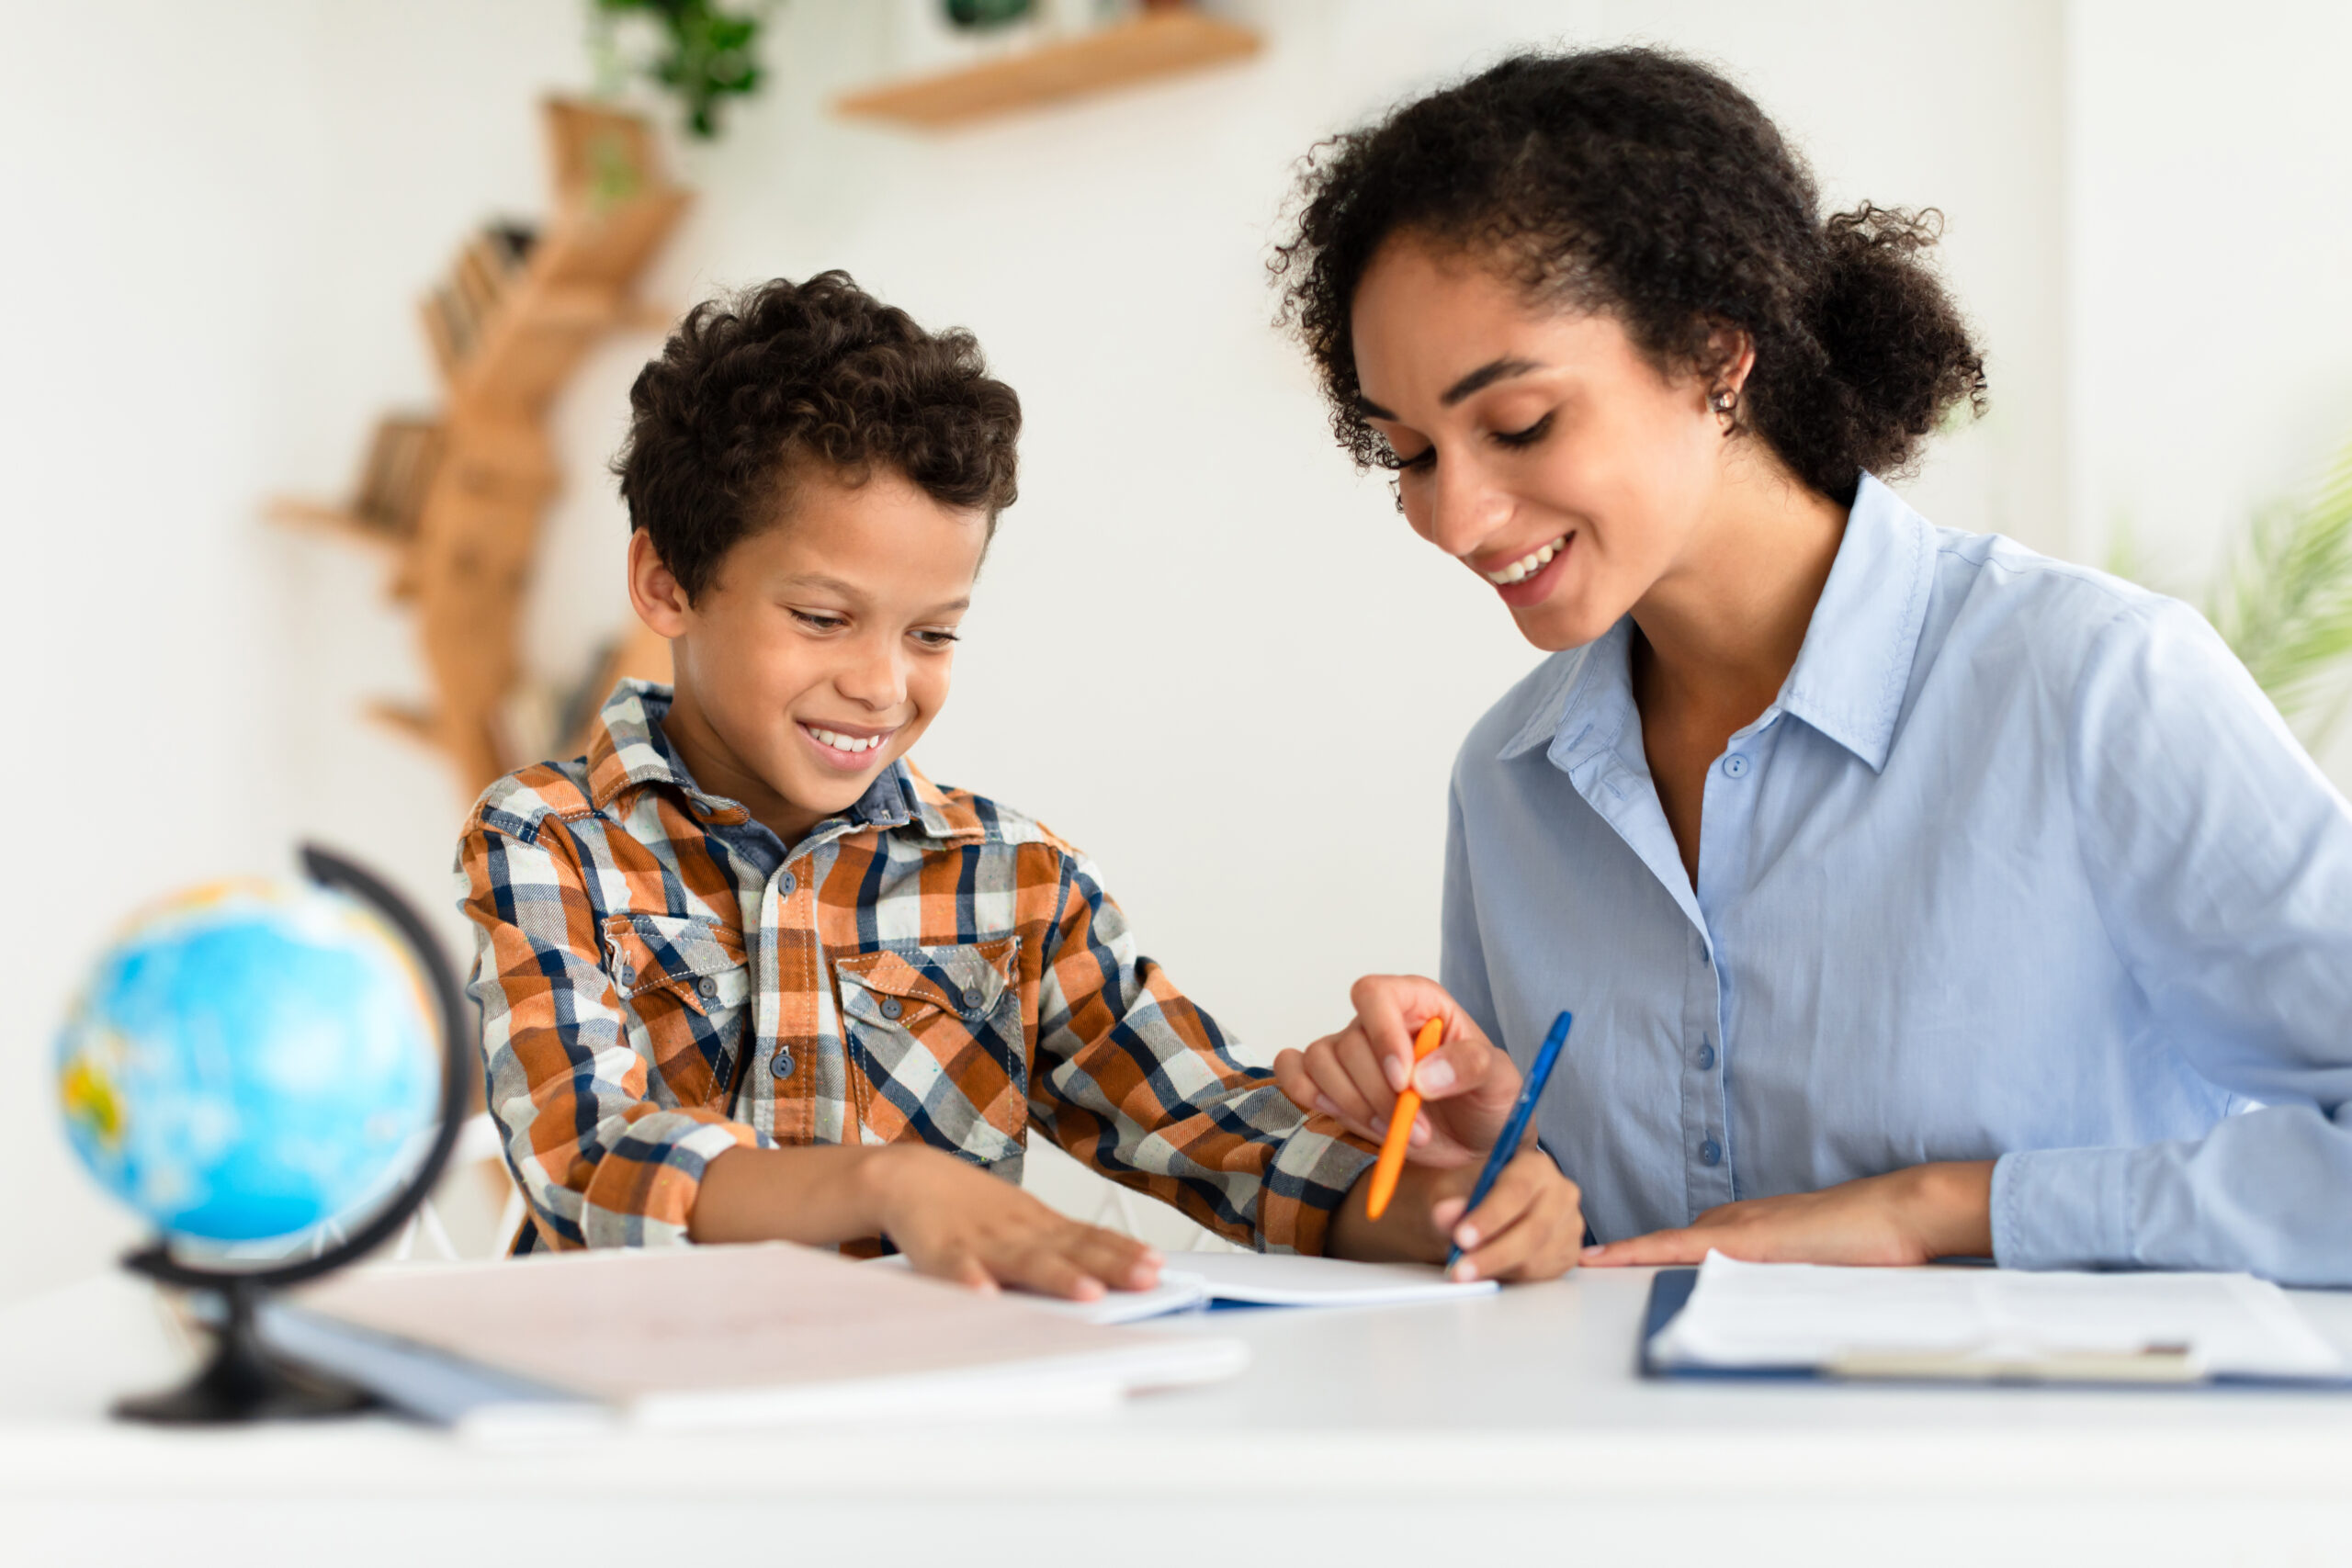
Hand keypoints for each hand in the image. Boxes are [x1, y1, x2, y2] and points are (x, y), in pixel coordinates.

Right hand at [871, 1145, 1162, 1300]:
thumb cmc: (970, 1208)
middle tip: (1145, 1279)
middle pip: (1070, 1249)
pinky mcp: (940, 1251)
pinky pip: (956, 1269)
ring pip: (1024, 1261)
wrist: (908, 1176)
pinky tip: (985, 1296)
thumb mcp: (1024, 1221)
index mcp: (1038, 1225)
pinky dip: (970, 1282)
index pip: (1090, 1238)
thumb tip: (1113, 1270)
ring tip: (1087, 1293)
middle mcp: (1018, 1231)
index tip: (1156, 1266)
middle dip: (1110, 1265)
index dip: (1124, 1253)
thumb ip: (1063, 1247)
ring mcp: (982, 1240)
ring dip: (1057, 1277)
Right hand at [1272, 975, 1521, 1167]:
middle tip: (1417, 1131)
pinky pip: (1293, 1072)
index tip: (1405, 1081)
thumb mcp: (1499, 1080)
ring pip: (1320, 1061)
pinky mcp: (1331, 1083)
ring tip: (1395, 1134)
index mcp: (1416, 1002)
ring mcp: (1349, 1051)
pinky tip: (1342, 1114)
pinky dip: (1305, 1093)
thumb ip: (1470, 1066)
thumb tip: (1421, 1075)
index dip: (1381, 1034)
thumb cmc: (1486, 1103)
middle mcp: (1377, 1021)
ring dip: (1352, 1105)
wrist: (1473, 1145)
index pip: (1375, 994)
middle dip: (1379, 1095)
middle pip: (1349, 1042)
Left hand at [1330, 1147, 1584, 1281]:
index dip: (1492, 1208)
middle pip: (1539, 1219)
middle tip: (1457, 1264)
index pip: (1520, 1179)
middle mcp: (1553, 1184)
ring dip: (1501, 1264)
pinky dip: (1516, 1275)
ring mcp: (1563, 1219)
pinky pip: (1546, 1269)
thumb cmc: (1441, 1190)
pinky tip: (1487, 1278)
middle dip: (1495, 1245)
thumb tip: (1448, 1216)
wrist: (1449, 1211)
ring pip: (1543, 1248)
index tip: (1460, 1232)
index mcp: (1525, 1153)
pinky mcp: (1562, 1250)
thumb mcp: (1432, 1190)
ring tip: (1462, 1274)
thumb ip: (1441, 1201)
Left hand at [1579, 1161, 1995, 1267]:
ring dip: (1625, 1253)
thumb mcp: (1815, 1263)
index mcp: (1751, 1226)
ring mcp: (1737, 1226)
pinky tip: (1607, 1259)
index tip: (1608, 1256)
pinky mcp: (1743, 1239)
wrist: (1896, 1214)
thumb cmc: (1868, 1241)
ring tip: (1582, 1262)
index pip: (1685, 1239)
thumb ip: (1784, 1273)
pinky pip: (1676, 1245)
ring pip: (1663, 1241)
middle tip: (1583, 1262)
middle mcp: (1735, 1220)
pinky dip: (1639, 1251)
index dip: (1646, 1249)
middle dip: (1626, 1253)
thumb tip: (1762, 1297)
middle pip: (1667, 1240)